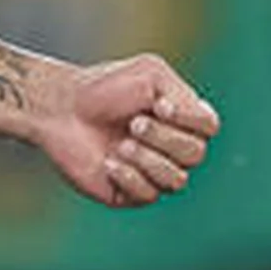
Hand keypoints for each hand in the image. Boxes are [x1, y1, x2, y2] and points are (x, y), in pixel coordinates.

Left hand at [35, 53, 221, 208]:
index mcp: (183, 119)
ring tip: (122, 144)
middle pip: (195, 154)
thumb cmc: (104, 88)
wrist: (61, 109)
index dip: (189, 120)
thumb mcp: (150, 73)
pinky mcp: (131, 193)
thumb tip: (198, 125)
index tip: (160, 106)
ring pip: (177, 180)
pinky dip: (129, 176)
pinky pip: (149, 195)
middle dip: (164, 138)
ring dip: (148, 160)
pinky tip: (109, 162)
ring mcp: (154, 173)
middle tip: (133, 123)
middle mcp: (173, 148)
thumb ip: (182, 94)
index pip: (209, 127)